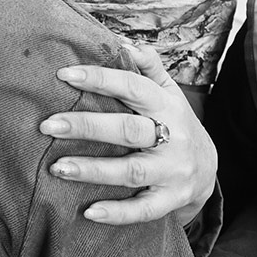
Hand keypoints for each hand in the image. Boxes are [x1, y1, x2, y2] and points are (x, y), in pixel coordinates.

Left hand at [39, 43, 217, 226]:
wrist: (209, 168)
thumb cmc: (175, 122)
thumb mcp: (168, 91)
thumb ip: (148, 66)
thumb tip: (123, 43)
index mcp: (167, 105)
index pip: (133, 87)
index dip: (100, 79)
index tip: (65, 75)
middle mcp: (172, 137)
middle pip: (127, 130)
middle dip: (86, 126)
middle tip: (47, 125)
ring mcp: (173, 171)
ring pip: (131, 171)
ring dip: (93, 170)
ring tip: (56, 167)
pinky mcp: (171, 200)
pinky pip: (143, 210)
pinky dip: (117, 213)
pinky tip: (88, 211)